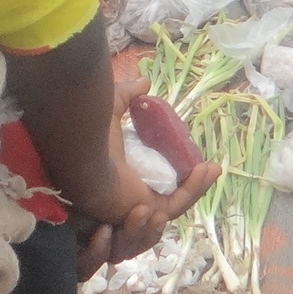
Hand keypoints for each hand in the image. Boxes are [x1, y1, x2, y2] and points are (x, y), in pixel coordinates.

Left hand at [71, 81, 217, 278]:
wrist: (81, 153)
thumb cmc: (90, 132)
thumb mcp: (113, 107)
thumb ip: (128, 95)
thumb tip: (145, 82)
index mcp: (122, 172)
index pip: (153, 177)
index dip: (175, 170)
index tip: (195, 157)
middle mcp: (130, 192)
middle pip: (168, 195)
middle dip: (193, 185)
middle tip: (211, 168)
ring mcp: (138, 205)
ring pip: (176, 204)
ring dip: (196, 189)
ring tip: (211, 170)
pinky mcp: (146, 211)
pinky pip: (175, 206)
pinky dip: (193, 191)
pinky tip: (206, 171)